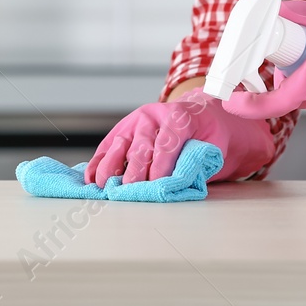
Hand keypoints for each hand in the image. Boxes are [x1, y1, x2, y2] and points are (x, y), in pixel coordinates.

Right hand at [84, 89, 274, 186]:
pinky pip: (110, 144)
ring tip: (104, 185)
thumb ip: (196, 163)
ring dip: (111, 166)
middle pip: (142, 144)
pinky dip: (100, 160)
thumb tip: (178, 185)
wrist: (203, 115)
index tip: (155, 184)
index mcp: (181, 116)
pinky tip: (92, 176)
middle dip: (135, 170)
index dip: (162, 164)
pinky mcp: (125, 128)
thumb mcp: (214, 147)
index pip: (168, 141)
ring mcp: (137, 120)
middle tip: (128, 191)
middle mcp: (155, 114)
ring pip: (121, 143)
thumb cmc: (209, 135)